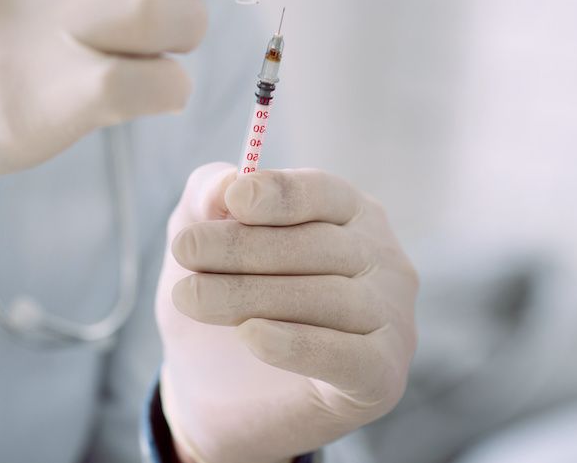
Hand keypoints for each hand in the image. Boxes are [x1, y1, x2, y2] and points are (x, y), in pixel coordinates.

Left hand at [156, 164, 418, 462]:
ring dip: (250, 295)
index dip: (279, 194)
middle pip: (319, 245)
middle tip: (184, 251)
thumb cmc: (220, 297)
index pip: (323, 193)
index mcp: (351, 213)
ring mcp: (392, 318)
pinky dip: (296, 344)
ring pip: (326, 297)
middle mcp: (384, 260)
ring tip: (189, 296)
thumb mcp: (199, 235)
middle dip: (243, 247)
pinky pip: (344, 355)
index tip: (232, 200)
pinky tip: (250, 335)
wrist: (217, 394)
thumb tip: (227, 180)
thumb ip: (208, 195)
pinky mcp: (382, 376)